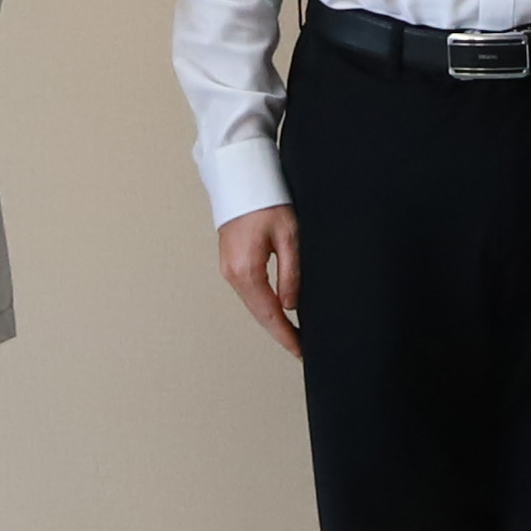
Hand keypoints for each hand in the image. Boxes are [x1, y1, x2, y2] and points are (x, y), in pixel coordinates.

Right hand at [218, 206, 302, 357]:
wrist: (240, 178)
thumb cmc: (265, 200)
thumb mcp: (289, 236)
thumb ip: (291, 273)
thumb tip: (291, 305)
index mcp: (246, 271)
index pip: (270, 315)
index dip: (286, 336)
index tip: (301, 352)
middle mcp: (233, 274)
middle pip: (260, 314)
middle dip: (280, 333)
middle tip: (301, 349)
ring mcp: (229, 269)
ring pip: (254, 305)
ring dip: (272, 321)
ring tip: (294, 335)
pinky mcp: (231, 263)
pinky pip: (249, 293)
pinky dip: (264, 306)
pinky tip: (278, 311)